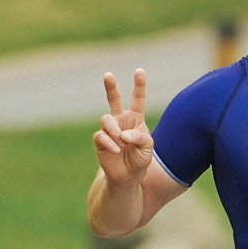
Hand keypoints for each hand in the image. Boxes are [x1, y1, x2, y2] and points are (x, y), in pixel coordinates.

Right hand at [93, 69, 154, 186]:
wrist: (128, 177)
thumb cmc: (140, 160)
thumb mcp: (147, 147)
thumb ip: (139, 137)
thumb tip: (122, 134)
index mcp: (136, 119)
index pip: (138, 99)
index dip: (139, 85)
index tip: (139, 71)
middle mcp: (121, 121)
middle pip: (114, 100)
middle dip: (111, 87)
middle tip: (108, 75)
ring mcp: (110, 130)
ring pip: (106, 119)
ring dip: (114, 129)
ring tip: (120, 140)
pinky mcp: (100, 140)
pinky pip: (101, 135)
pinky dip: (110, 142)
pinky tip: (116, 150)